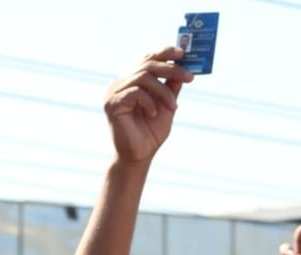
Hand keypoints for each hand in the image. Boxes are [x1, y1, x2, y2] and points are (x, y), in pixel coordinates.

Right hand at [104, 46, 192, 163]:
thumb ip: (171, 86)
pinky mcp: (112, 103)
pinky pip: (136, 92)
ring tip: (173, 107)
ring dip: (163, 91)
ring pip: (144, 77)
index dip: (164, 52)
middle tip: (189, 77)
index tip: (182, 52)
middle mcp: (120, 83)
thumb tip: (183, 66)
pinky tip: (153, 114)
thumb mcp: (166, 105)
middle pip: (147, 64)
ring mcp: (114, 92)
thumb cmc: (150, 133)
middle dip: (171, 69)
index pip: (147, 58)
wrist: (138, 157)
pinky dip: (149, 102)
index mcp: (131, 81)